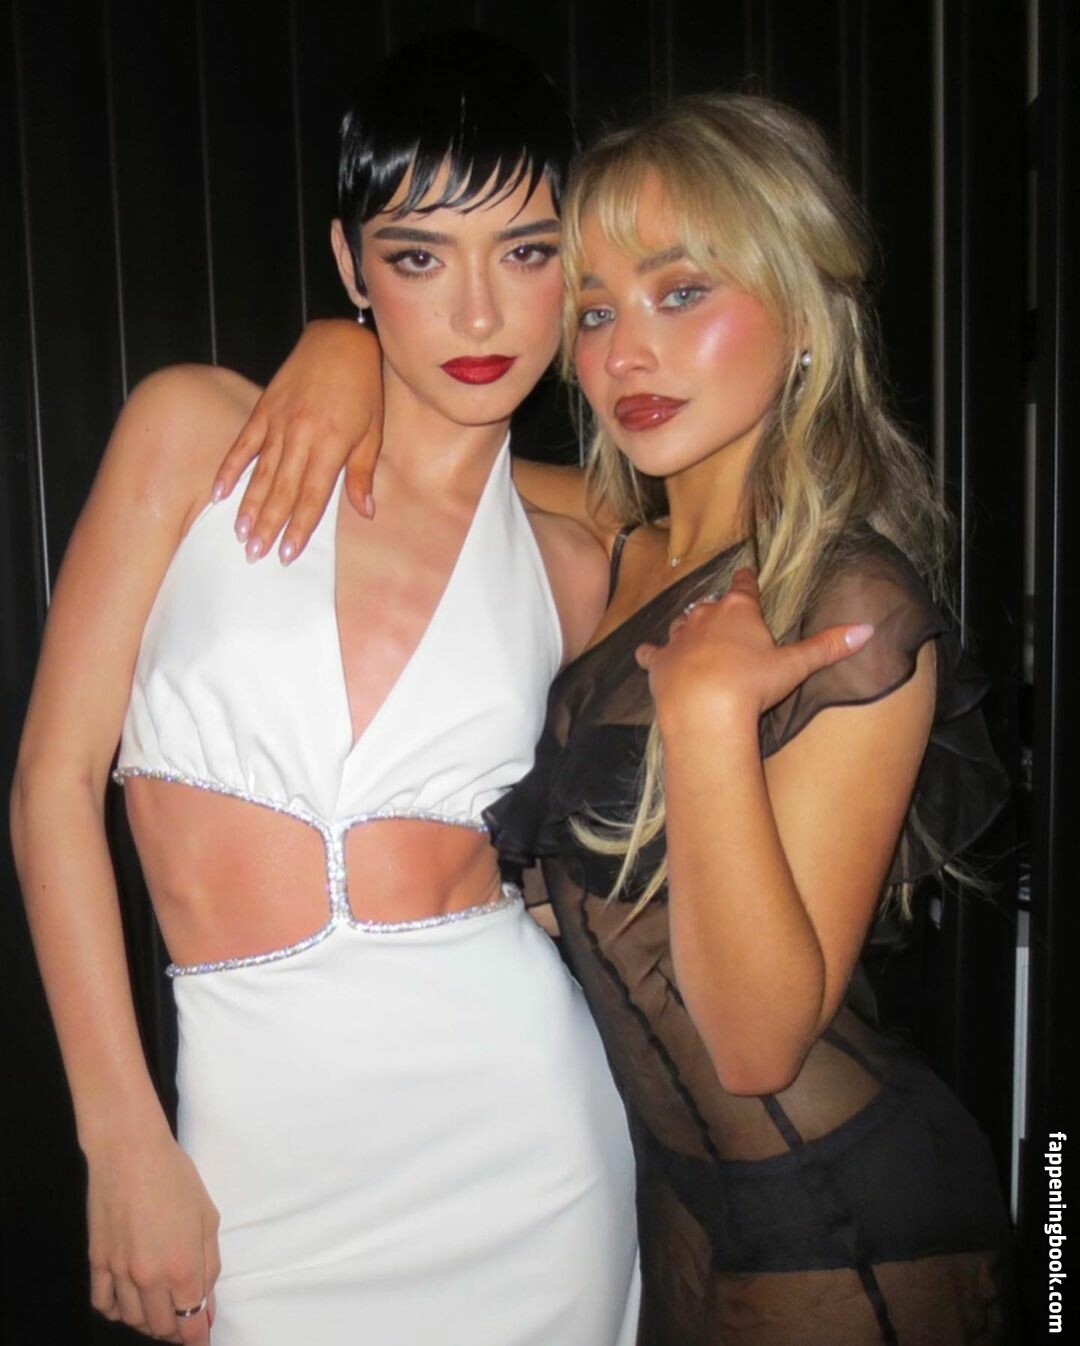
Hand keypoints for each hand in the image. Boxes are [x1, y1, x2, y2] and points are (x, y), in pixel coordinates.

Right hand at [86, 1130, 220, 1343]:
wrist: (129, 1153)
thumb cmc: (176, 1178)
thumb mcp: (208, 1218)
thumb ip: (209, 1266)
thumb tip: (205, 1305)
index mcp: (183, 1267)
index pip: (190, 1321)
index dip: (197, 1336)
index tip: (200, 1340)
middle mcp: (149, 1279)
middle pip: (161, 1326)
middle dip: (175, 1330)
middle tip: (184, 1320)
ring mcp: (119, 1273)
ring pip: (132, 1320)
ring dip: (148, 1322)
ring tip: (159, 1311)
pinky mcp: (97, 1262)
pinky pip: (103, 1304)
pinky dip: (117, 1311)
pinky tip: (127, 1303)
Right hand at [211, 318, 383, 563]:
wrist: (339, 341)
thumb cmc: (363, 390)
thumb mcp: (373, 433)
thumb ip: (362, 473)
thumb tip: (365, 511)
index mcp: (331, 446)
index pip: (312, 496)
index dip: (299, 527)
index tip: (287, 554)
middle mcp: (301, 437)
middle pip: (281, 490)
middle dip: (268, 525)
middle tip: (254, 554)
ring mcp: (278, 422)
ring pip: (260, 472)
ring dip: (248, 505)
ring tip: (239, 534)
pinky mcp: (263, 409)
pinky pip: (243, 444)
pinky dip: (230, 468)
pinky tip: (219, 493)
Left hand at [636, 568, 873, 724]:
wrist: (704, 710)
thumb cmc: (752, 684)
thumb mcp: (795, 666)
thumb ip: (828, 647)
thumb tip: (868, 630)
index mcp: (739, 610)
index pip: (744, 587)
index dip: (748, 582)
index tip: (747, 575)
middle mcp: (704, 615)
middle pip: (712, 604)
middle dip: (719, 609)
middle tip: (725, 616)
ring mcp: (678, 637)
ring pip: (682, 623)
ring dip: (688, 628)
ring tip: (694, 635)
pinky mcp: (658, 661)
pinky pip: (650, 652)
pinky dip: (651, 653)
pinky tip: (648, 655)